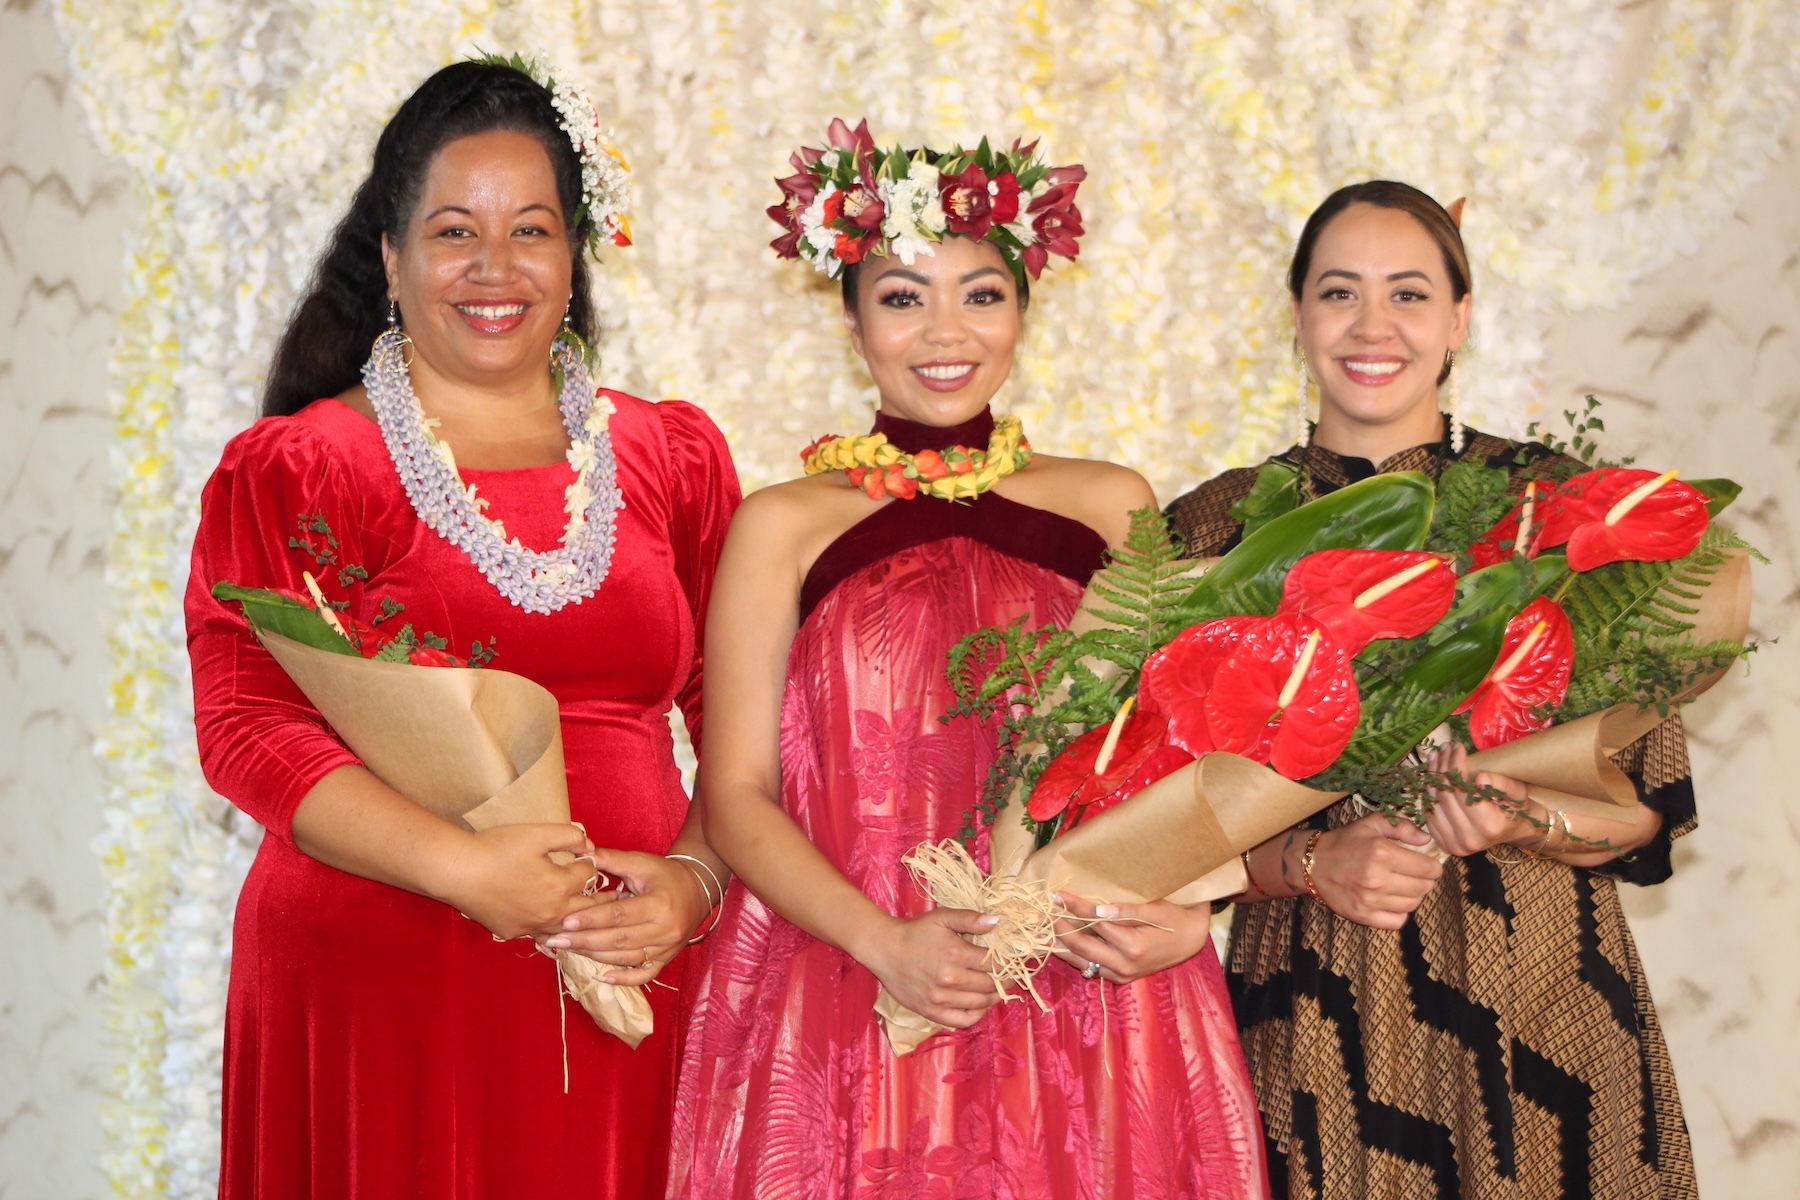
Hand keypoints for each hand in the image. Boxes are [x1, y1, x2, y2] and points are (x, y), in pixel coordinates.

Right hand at [433, 823, 598, 941]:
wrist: (457, 871)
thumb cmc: (496, 848)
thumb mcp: (537, 833)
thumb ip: (570, 836)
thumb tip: (589, 846)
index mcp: (560, 887)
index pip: (589, 877)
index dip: (591, 865)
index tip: (594, 862)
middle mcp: (550, 913)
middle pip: (587, 910)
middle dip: (601, 901)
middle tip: (614, 897)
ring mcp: (531, 926)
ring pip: (566, 928)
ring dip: (580, 921)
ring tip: (591, 915)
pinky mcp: (512, 932)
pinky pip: (539, 933)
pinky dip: (551, 928)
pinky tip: (555, 925)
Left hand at [544, 849, 713, 985]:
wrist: (697, 890)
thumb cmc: (666, 875)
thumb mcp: (642, 862)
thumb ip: (613, 860)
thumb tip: (582, 856)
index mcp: (659, 904)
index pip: (619, 915)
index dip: (591, 919)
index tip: (565, 921)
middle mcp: (665, 930)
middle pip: (618, 940)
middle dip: (584, 941)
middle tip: (556, 939)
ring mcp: (667, 948)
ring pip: (625, 958)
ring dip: (594, 957)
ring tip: (568, 950)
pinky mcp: (666, 959)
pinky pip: (644, 974)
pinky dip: (624, 979)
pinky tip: (603, 978)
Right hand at [857, 909, 1003, 1029]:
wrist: (884, 949)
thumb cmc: (915, 932)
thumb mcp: (942, 917)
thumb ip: (970, 919)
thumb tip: (997, 921)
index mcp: (956, 955)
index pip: (995, 964)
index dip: (1010, 963)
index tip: (1017, 961)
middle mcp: (950, 980)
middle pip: (991, 985)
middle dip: (1006, 980)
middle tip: (1011, 975)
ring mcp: (940, 999)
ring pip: (981, 1004)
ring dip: (994, 997)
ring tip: (998, 987)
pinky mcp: (931, 1012)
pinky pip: (963, 1021)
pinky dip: (977, 1014)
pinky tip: (980, 1003)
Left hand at [1051, 894, 1212, 984]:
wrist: (1190, 941)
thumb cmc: (1174, 920)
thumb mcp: (1155, 910)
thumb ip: (1127, 911)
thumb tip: (1099, 911)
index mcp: (1133, 947)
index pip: (1094, 924)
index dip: (1074, 908)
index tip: (1057, 895)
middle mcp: (1124, 965)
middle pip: (1081, 946)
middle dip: (1059, 927)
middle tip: (1042, 911)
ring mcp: (1120, 975)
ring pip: (1080, 961)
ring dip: (1059, 944)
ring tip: (1041, 928)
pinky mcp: (1119, 978)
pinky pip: (1089, 967)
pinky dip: (1072, 955)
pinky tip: (1058, 943)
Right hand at [1306, 814, 1443, 929]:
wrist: (1313, 864)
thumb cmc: (1345, 842)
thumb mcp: (1371, 824)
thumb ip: (1401, 827)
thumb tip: (1427, 839)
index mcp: (1381, 853)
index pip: (1427, 868)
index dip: (1433, 866)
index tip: (1429, 865)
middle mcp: (1377, 879)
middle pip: (1423, 888)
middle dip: (1426, 881)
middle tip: (1417, 875)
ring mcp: (1370, 900)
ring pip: (1412, 905)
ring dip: (1413, 896)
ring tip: (1402, 886)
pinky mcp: (1363, 916)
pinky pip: (1398, 921)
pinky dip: (1400, 913)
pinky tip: (1392, 901)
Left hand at [1424, 743, 1533, 856]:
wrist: (1513, 831)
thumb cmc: (1516, 807)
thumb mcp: (1517, 791)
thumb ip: (1501, 783)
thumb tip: (1479, 778)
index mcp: (1489, 827)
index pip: (1463, 790)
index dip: (1457, 765)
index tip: (1458, 747)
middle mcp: (1469, 839)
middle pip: (1445, 796)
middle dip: (1443, 767)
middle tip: (1445, 747)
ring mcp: (1453, 844)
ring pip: (1433, 803)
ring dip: (1433, 776)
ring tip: (1436, 755)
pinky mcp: (1443, 843)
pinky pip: (1429, 813)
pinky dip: (1429, 792)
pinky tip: (1433, 773)